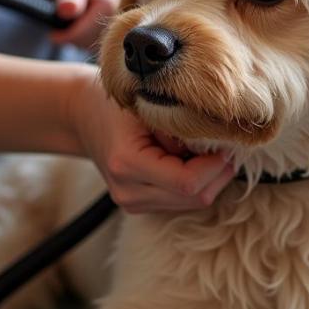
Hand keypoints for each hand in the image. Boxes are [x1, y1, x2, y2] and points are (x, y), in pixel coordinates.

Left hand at [50, 0, 120, 49]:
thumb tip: (66, 9)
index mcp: (107, 6)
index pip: (83, 34)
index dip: (64, 35)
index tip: (51, 33)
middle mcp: (116, 20)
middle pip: (87, 42)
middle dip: (69, 37)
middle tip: (58, 25)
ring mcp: (115, 28)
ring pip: (89, 46)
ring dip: (74, 39)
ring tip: (68, 22)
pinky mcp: (111, 34)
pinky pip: (93, 45)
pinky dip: (81, 39)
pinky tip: (76, 27)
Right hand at [67, 68, 235, 213]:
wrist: (82, 115)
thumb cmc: (117, 102)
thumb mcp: (149, 103)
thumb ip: (180, 126)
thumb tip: (219, 143)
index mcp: (127, 164)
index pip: (187, 182)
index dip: (215, 166)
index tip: (226, 144)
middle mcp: (128, 192)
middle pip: (195, 199)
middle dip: (218, 174)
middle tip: (225, 147)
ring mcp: (132, 203)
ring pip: (192, 204)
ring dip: (209, 180)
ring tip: (207, 151)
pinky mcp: (138, 205)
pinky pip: (181, 203)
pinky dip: (195, 184)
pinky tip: (192, 161)